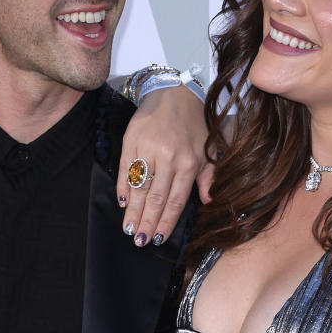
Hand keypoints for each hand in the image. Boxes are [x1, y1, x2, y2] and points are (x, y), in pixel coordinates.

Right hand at [116, 85, 210, 246]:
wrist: (175, 91)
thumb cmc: (194, 124)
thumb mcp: (209, 150)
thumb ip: (209, 177)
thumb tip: (210, 202)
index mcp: (189, 163)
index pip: (176, 200)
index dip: (165, 222)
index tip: (157, 238)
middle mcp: (169, 157)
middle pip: (156, 198)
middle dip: (147, 221)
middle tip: (139, 241)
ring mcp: (149, 148)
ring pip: (140, 186)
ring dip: (133, 210)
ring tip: (128, 228)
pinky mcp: (132, 140)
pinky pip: (126, 168)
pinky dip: (123, 186)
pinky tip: (121, 202)